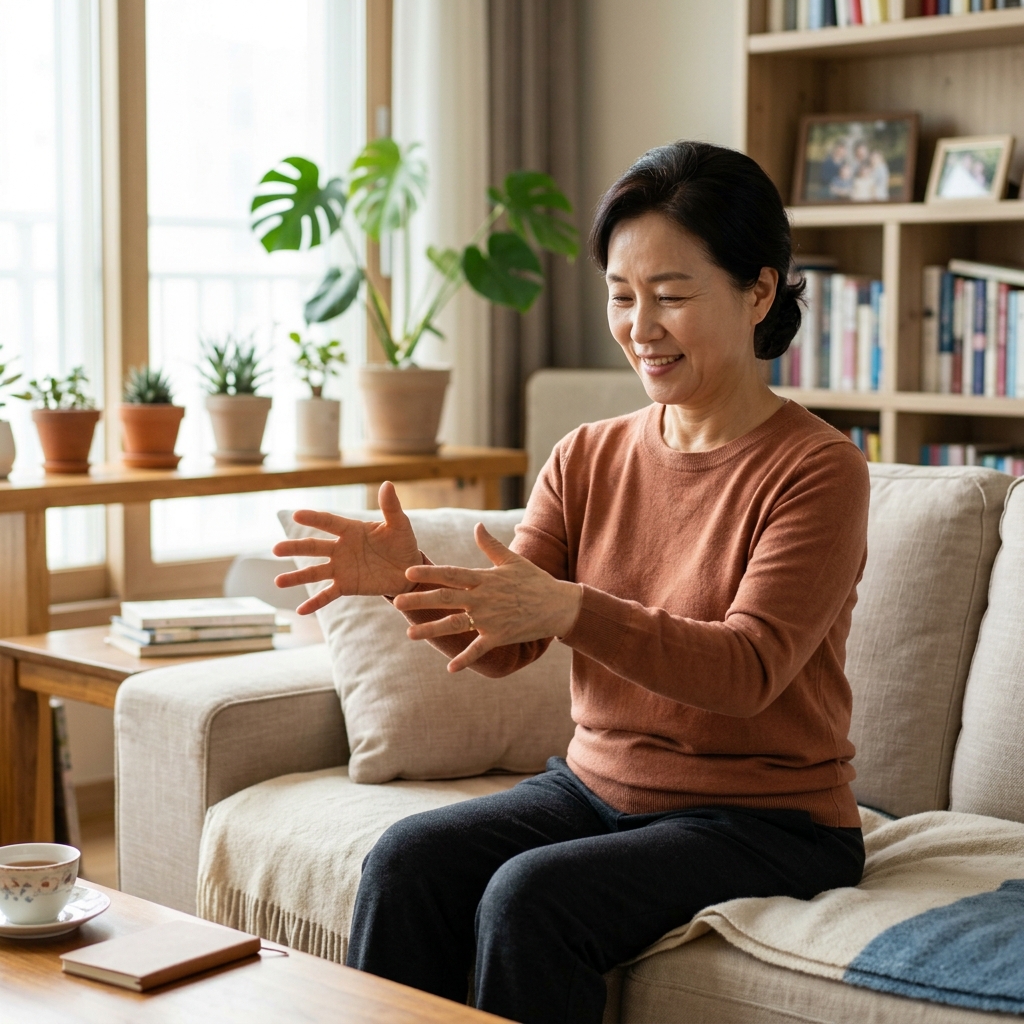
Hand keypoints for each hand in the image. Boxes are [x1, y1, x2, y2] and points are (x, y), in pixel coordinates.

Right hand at [272, 481, 420, 614]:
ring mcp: (341, 568)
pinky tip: (301, 611)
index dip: (314, 518)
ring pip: (315, 572)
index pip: (329, 522)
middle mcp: (341, 548)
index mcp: (351, 530)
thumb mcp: (400, 525)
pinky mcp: (347, 586)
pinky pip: (328, 594)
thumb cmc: (403, 544)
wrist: (410, 571)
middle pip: (314, 547)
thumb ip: (391, 507)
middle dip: (295, 548)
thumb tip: (387, 484)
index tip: (297, 514)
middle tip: (276, 549)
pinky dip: (315, 602)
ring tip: (278, 581)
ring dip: (296, 577)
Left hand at [392, 523, 582, 671]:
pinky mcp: (500, 636)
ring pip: (456, 624)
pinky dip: (465, 659)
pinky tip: (450, 668)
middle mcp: (484, 598)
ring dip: (432, 630)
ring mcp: (491, 619)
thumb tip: (477, 526)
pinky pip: (479, 649)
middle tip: (397, 603)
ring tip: (410, 634)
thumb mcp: (513, 560)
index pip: (451, 573)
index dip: (429, 573)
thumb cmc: (535, 581)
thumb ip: (491, 545)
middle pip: (446, 598)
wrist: (559, 605)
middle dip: (421, 600)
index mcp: (485, 578)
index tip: (408, 572)